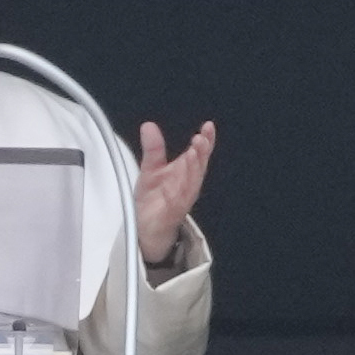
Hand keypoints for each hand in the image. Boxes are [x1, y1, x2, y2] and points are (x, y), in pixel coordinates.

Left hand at [135, 120, 215, 264]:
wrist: (146, 228)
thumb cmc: (154, 198)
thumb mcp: (150, 169)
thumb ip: (153, 148)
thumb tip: (149, 126)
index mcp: (185, 171)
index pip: (199, 153)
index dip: (206, 140)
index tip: (208, 126)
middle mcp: (188, 183)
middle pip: (199, 166)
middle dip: (202, 152)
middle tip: (201, 138)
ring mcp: (182, 198)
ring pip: (192, 182)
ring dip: (195, 168)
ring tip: (194, 153)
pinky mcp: (173, 212)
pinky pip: (179, 201)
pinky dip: (182, 191)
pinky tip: (183, 180)